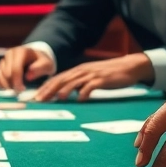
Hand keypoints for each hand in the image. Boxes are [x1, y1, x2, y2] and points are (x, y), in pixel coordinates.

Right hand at [0, 47, 55, 91]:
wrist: (36, 59)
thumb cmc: (42, 62)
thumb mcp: (47, 64)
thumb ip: (40, 68)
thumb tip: (28, 76)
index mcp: (21, 52)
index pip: (15, 69)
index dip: (17, 81)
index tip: (22, 90)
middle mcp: (10, 54)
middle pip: (6, 73)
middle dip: (12, 85)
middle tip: (20, 92)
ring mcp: (4, 60)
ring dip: (6, 86)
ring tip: (15, 91)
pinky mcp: (0, 67)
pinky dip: (0, 85)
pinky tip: (8, 89)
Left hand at [33, 55, 150, 101]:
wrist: (129, 66)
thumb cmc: (109, 74)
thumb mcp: (91, 77)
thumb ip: (80, 84)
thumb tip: (71, 94)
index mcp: (78, 70)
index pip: (58, 78)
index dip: (46, 87)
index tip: (36, 98)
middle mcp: (83, 70)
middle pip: (62, 79)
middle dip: (50, 89)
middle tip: (40, 100)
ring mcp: (93, 74)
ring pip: (75, 81)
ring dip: (65, 90)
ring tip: (57, 98)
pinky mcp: (103, 79)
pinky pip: (92, 85)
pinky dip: (85, 92)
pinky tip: (81, 99)